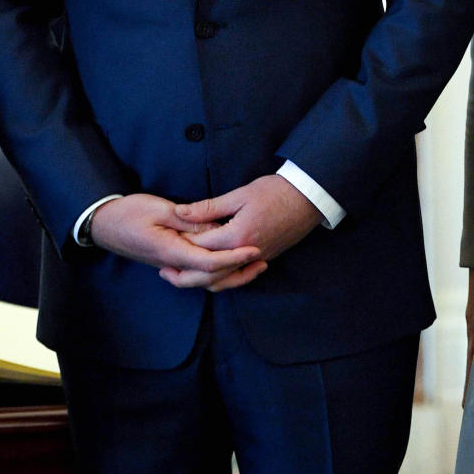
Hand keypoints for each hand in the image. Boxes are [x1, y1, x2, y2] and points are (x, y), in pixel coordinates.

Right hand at [90, 193, 266, 290]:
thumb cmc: (128, 212)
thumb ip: (188, 220)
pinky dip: (216, 271)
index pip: (209, 262)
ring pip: (204, 280)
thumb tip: (213, 227)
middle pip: (210, 278)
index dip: (234, 257)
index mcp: (170, 251)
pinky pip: (196, 273)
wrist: (102, 224)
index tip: (255, 249)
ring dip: (230, 275)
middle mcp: (171, 263)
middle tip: (262, 259)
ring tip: (253, 264)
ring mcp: (170, 265)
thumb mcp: (159, 209)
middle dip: (238, 272)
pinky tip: (229, 262)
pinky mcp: (170, 262)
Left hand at [171, 175, 322, 291]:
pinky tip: (211, 271)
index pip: (200, 247)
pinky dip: (222, 278)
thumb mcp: (240, 194)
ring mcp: (257, 259)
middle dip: (185, 275)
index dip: (180, 246)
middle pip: (209, 274)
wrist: (309, 197)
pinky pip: (238, 276)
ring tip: (183, 276)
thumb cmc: (275, 191)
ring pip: (224, 280)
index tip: (164, 243)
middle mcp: (246, 254)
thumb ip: (208, 207)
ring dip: (202, 281)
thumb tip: (180, 212)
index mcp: (237, 236)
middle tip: (165, 272)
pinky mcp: (265, 258)